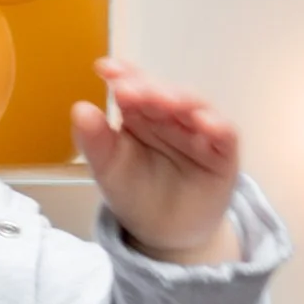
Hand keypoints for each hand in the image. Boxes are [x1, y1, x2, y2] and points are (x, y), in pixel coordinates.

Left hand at [73, 62, 241, 264]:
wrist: (164, 235)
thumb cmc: (135, 192)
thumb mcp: (108, 168)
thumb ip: (94, 140)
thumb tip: (79, 108)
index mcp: (140, 113)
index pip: (134, 86)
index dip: (123, 74)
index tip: (105, 68)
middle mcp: (170, 116)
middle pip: (163, 93)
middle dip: (148, 89)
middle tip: (129, 90)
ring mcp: (199, 132)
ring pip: (194, 107)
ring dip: (180, 100)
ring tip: (164, 100)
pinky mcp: (223, 153)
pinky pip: (224, 135)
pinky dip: (217, 126)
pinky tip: (203, 122)